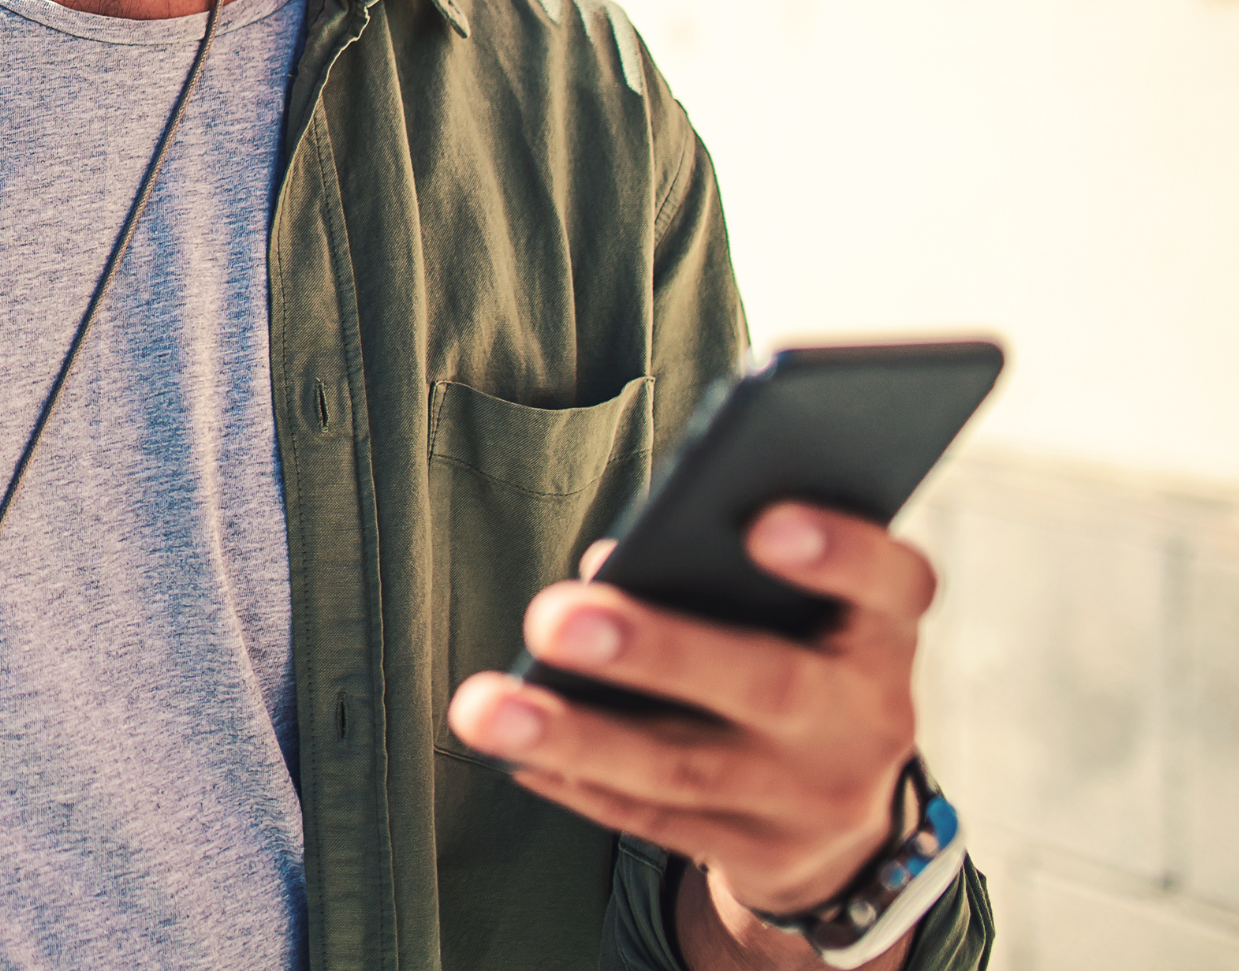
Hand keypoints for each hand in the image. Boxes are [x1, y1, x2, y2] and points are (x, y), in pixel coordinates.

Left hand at [446, 504, 932, 919]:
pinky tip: (511, 753)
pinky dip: (576, 783)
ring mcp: (813, 801)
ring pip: (685, 767)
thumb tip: (606, 566)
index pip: (893, 584)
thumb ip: (723, 569)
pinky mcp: (757, 856)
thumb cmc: (794, 653)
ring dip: (575, 736)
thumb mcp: (805, 610)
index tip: (763, 522)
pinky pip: (652, 817)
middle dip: (654, 651)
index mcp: (882, 634)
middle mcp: (865, 720)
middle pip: (766, 684)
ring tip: (485, 706)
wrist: (847, 815)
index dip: (840, 552)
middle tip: (553, 618)